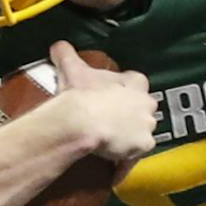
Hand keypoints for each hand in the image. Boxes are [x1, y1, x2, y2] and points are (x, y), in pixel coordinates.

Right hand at [51, 42, 156, 167]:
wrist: (82, 122)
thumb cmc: (81, 94)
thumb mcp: (72, 68)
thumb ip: (66, 54)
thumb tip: (57, 46)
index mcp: (135, 83)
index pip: (137, 82)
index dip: (124, 89)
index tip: (111, 95)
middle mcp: (147, 103)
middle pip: (143, 108)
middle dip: (130, 113)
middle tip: (110, 119)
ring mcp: (147, 125)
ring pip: (141, 131)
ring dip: (129, 135)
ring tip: (110, 140)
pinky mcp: (143, 145)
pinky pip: (136, 154)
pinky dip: (126, 158)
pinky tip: (113, 160)